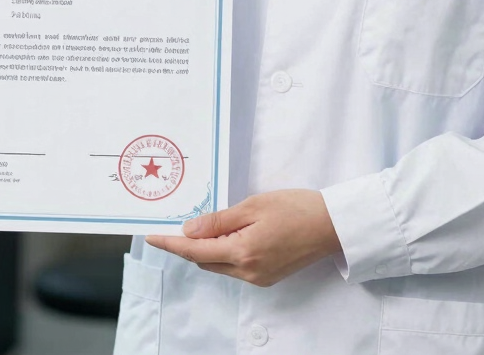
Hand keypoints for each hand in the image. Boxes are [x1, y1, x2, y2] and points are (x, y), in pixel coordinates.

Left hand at [145, 189, 341, 286]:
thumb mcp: (253, 206)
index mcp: (243, 252)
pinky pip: (235, 267)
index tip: (152, 238)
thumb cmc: (295, 208)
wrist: (331, 225)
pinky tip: (232, 233)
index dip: (171, 244)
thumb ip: (219, 220)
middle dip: (190, 244)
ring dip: (209, 248)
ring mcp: (258, 278)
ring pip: (220, 264)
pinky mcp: (267, 277)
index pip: (195, 251)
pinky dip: (226, 252)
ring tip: (212, 223)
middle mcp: (248, 272)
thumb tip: (189, 232)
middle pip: (205, 261)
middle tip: (182, 222)